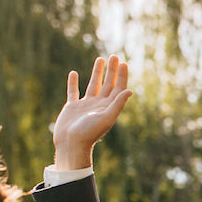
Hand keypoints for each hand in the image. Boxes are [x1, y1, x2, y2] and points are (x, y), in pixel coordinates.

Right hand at [52, 55, 133, 169]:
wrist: (71, 145)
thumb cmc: (89, 133)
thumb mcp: (106, 118)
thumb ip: (118, 104)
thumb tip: (130, 90)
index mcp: (108, 107)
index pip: (118, 88)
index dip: (121, 76)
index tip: (123, 62)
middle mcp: (98, 105)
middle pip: (107, 84)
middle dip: (111, 71)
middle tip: (114, 56)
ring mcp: (85, 106)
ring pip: (93, 85)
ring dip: (97, 72)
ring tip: (100, 59)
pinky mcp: (72, 107)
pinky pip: (73, 92)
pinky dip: (73, 83)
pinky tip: (74, 73)